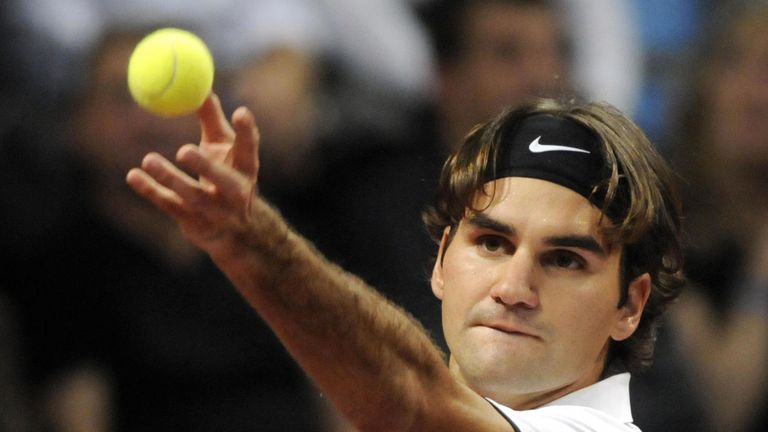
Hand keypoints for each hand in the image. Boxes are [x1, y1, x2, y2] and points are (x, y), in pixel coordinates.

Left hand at [126, 93, 260, 257]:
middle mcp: (235, 192)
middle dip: (206, 167)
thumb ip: (213, 119)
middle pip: (224, 181)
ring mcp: (216, 212)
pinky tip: (133, 176)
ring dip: (171, 179)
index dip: (247, 132)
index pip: (250, 149)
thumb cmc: (227, 175)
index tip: (241, 112)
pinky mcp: (195, 223)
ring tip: (149, 159)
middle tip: (184, 150)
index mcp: (246, 169)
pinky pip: (170, 206)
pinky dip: (151, 190)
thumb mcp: (223, 148)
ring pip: (193, 197)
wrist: (236, 231)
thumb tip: (202, 85)